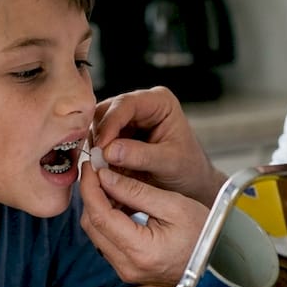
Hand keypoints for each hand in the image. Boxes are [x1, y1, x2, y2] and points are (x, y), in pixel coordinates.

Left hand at [79, 161, 210, 285]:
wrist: (218, 262)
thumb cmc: (205, 235)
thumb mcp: (173, 205)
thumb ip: (136, 191)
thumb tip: (105, 176)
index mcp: (140, 251)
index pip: (100, 215)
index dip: (90, 187)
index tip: (91, 165)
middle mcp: (127, 266)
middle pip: (92, 225)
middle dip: (90, 194)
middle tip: (97, 169)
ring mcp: (126, 271)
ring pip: (96, 234)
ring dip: (97, 206)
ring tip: (107, 181)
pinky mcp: (127, 269)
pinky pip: (106, 241)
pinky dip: (106, 219)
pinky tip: (116, 201)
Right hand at [91, 87, 226, 204]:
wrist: (190, 184)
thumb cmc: (187, 169)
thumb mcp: (169, 163)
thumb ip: (141, 156)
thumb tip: (109, 151)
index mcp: (160, 102)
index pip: (126, 104)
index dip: (110, 124)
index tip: (102, 147)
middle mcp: (141, 105)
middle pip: (106, 111)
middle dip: (100, 136)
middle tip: (96, 161)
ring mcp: (127, 120)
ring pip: (98, 126)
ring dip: (96, 147)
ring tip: (101, 168)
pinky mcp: (118, 136)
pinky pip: (99, 141)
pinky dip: (98, 155)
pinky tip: (102, 169)